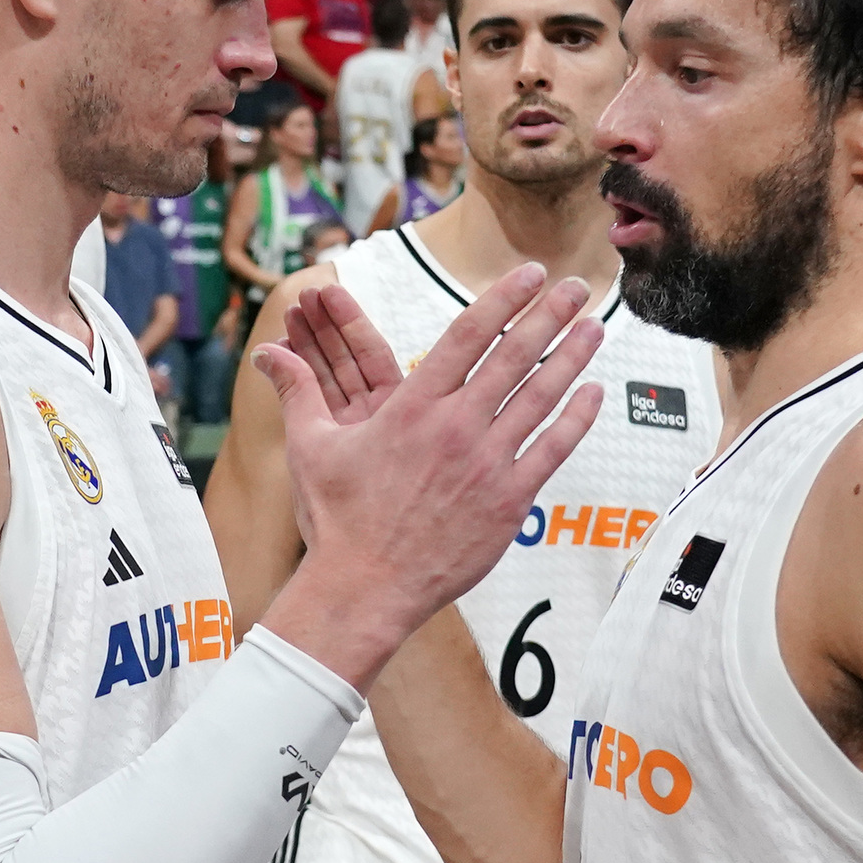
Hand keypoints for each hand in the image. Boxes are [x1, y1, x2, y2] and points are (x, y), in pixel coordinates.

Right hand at [256, 262, 603, 678]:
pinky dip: (576, 418)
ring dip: (573, 357)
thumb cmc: (337, 520)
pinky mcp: (508, 501)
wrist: (364, 587)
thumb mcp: (311, 448)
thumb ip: (298, 393)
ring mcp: (486, 464)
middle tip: (576, 285)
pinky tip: (594, 393)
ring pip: (540, 397)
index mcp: (411, 406)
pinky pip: (552, 450)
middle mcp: (454, 427)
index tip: (530, 275)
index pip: (468, 335)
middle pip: (513, 356)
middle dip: (550, 315)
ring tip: (596, 328)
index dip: (503, 298)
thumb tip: (267, 355)